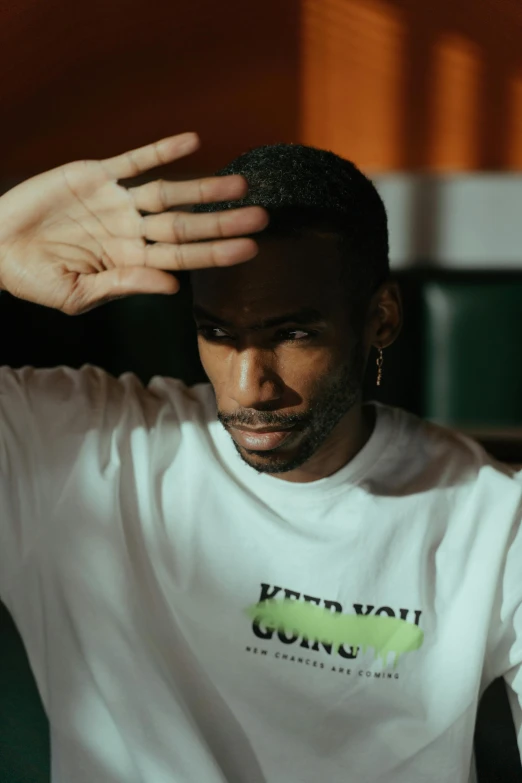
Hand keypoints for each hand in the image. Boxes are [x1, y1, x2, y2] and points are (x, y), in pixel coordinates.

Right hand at [0, 132, 267, 313]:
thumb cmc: (35, 280)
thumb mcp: (77, 295)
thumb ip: (124, 285)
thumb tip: (172, 285)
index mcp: (131, 263)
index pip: (184, 259)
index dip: (216, 253)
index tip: (250, 249)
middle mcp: (132, 232)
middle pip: (186, 226)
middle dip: (222, 222)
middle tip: (262, 216)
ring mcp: (117, 203)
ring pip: (168, 193)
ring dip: (202, 187)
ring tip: (238, 183)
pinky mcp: (96, 176)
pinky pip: (134, 160)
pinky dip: (161, 151)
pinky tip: (191, 141)